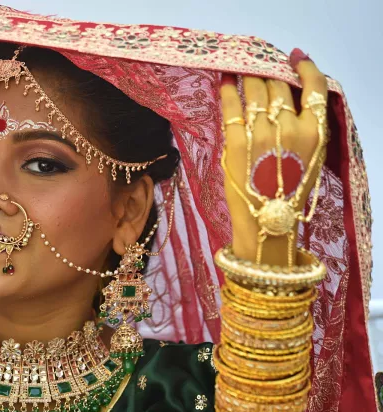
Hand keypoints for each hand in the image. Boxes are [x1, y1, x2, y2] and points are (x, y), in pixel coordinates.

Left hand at [220, 49, 328, 265]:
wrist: (266, 224)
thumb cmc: (288, 192)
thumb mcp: (310, 157)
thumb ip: (305, 127)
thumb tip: (292, 97)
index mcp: (316, 133)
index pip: (315, 88)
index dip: (305, 68)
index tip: (294, 57)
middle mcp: (291, 128)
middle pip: (279, 86)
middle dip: (268, 72)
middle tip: (257, 65)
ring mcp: (262, 133)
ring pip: (256, 90)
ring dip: (247, 75)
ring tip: (240, 69)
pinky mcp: (237, 141)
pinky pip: (232, 106)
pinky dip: (228, 89)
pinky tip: (225, 81)